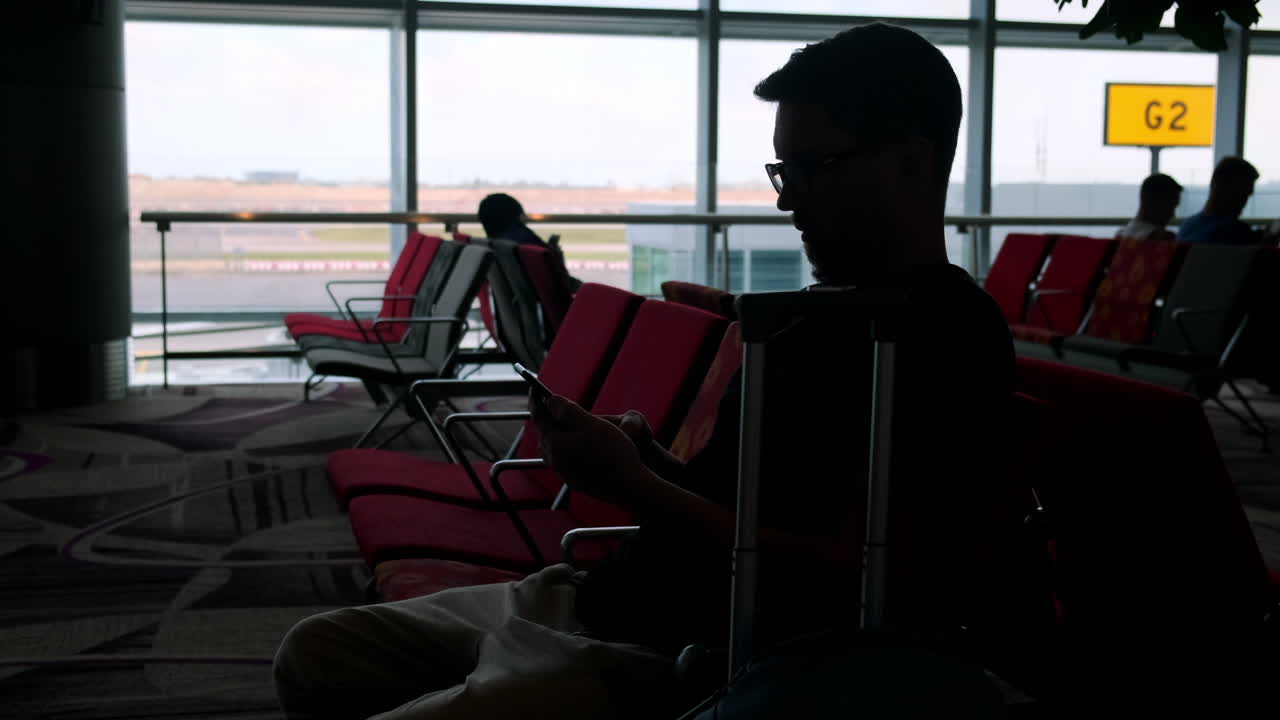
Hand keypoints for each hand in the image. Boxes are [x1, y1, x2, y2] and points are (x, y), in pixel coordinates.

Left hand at [532, 395, 654, 507]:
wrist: (629, 486)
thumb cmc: (613, 452)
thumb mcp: (591, 424)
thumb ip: (568, 411)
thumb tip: (550, 400)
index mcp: (555, 443)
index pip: (539, 417)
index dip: (536, 401)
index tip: (534, 388)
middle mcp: (554, 459)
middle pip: (544, 433)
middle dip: (545, 417)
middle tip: (549, 403)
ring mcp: (563, 472)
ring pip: (552, 448)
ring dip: (554, 433)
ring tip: (561, 423)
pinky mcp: (574, 481)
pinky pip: (562, 459)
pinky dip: (564, 447)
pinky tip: (576, 444)